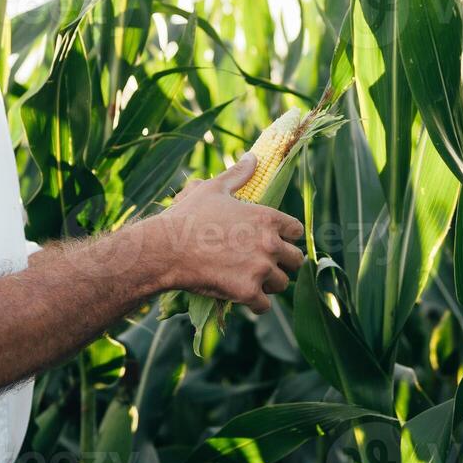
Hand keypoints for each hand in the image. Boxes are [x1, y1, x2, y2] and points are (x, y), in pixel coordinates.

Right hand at [143, 152, 305, 312]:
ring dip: (269, 284)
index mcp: (267, 217)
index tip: (273, 241)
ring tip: (250, 279)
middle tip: (262, 264)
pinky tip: (241, 296)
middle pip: (296, 260)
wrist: (166, 249)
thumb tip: (253, 157)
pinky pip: (265, 306)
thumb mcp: (213, 189)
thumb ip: (238, 175)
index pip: (297, 230)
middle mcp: (270, 243)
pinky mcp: (248, 292)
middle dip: (282, 263)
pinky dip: (255, 304)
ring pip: (282, 284)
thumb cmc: (188, 216)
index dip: (286, 237)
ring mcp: (261, 269)